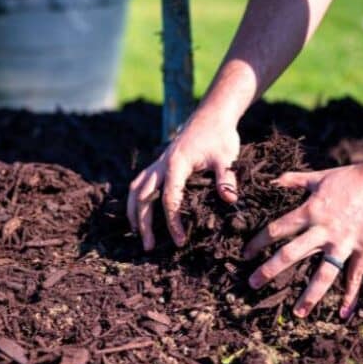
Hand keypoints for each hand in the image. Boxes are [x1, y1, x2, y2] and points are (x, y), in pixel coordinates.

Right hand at [127, 105, 240, 250]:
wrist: (211, 116)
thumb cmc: (220, 137)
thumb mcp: (227, 157)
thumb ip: (227, 178)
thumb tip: (229, 200)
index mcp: (176, 164)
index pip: (169, 199)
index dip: (172, 222)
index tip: (180, 241)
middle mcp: (161, 164)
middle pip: (143, 197)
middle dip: (143, 223)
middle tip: (149, 247)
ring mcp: (157, 164)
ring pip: (135, 190)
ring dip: (133, 213)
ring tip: (137, 235)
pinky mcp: (158, 164)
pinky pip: (139, 183)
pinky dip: (135, 200)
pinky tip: (138, 214)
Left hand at [243, 161, 362, 318]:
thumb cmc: (352, 177)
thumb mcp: (319, 177)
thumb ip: (294, 180)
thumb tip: (273, 181)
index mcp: (310, 211)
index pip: (277, 229)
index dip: (258, 242)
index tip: (245, 254)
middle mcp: (324, 230)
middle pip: (291, 254)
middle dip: (270, 270)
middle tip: (253, 284)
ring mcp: (345, 242)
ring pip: (324, 273)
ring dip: (310, 294)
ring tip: (298, 313)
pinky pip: (355, 276)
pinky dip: (350, 295)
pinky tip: (343, 313)